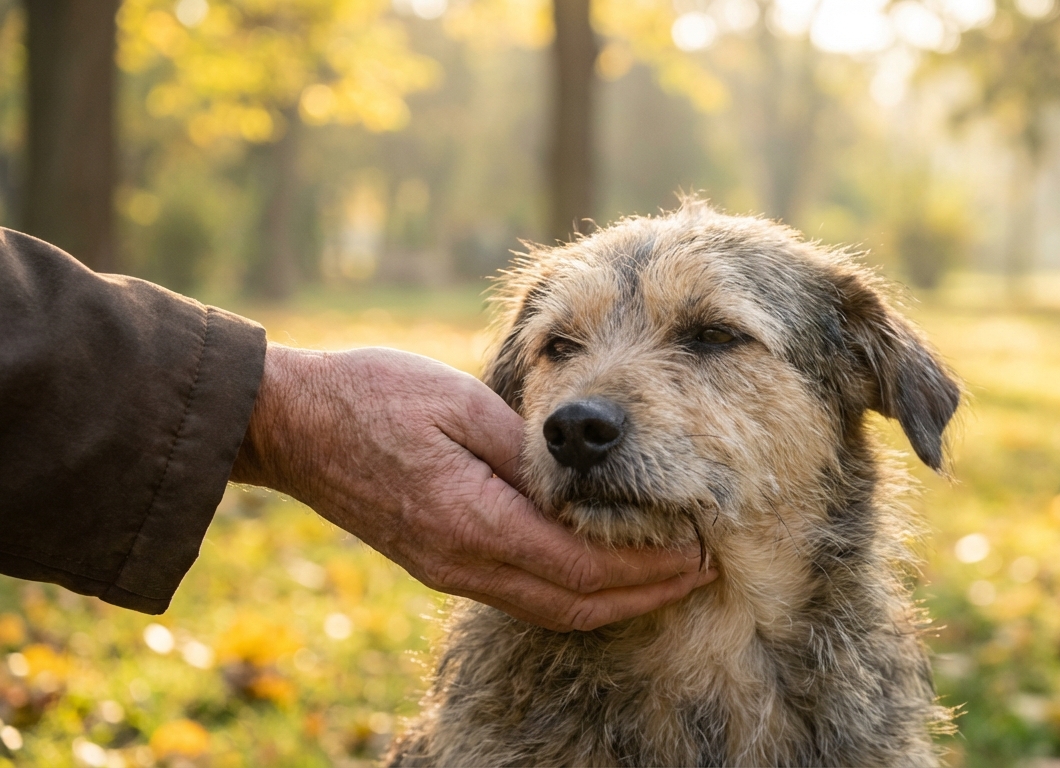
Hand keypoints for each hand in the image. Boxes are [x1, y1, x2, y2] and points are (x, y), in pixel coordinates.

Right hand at [230, 344, 715, 630]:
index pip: (583, 565)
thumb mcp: (459, 403)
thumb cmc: (370, 395)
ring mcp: (450, 569)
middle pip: (577, 603)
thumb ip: (527, 450)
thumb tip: (588, 483)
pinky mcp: (441, 562)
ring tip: (668, 573)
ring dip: (616, 598)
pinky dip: (576, 588)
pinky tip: (602, 564)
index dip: (649, 565)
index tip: (698, 547)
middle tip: (703, 569)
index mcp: (473, 520)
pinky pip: (524, 593)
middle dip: (647, 593)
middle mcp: (464, 561)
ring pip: (553, 607)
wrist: (289, 424)